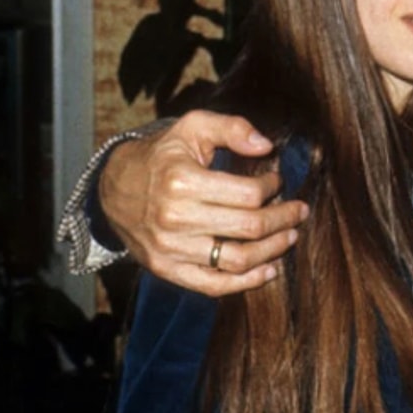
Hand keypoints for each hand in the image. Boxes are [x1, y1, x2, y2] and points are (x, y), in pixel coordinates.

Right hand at [98, 110, 308, 294]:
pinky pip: (214, 285)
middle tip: (299, 211)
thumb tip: (267, 145)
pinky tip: (269, 270)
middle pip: (248, 227)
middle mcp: (175, 219)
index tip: (278, 180)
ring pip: (237, 259)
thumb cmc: (161, 155)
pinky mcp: (167, 270)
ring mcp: (170, 249)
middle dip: (283, 219)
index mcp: (182, 182)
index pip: (248, 194)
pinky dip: (246, 282)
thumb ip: (231, 128)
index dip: (272, 187)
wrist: (113, 188)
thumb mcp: (192, 127)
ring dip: (272, 250)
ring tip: (290, 237)